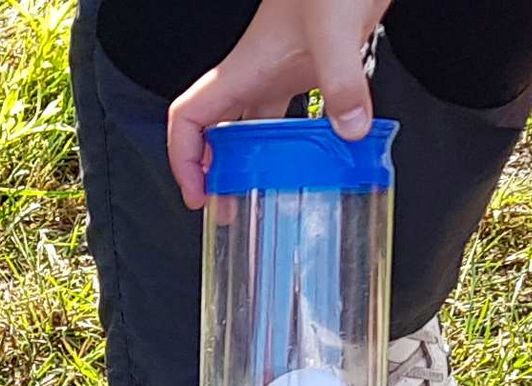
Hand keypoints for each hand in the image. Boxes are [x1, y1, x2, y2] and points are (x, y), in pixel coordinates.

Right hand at [165, 0, 388, 207]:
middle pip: (219, 131)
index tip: (198, 194)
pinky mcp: (314, 69)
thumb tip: (349, 132)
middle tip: (232, 209)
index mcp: (243, 68)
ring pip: (257, 127)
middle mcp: (257, 74)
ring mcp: (284, 72)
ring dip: (258, 161)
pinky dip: (303, 139)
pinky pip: (297, 115)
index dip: (182, 159)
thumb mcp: (333, 31)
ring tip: (269, 196)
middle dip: (218, 173)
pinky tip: (323, 157)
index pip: (188, 118)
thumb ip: (341, 83)